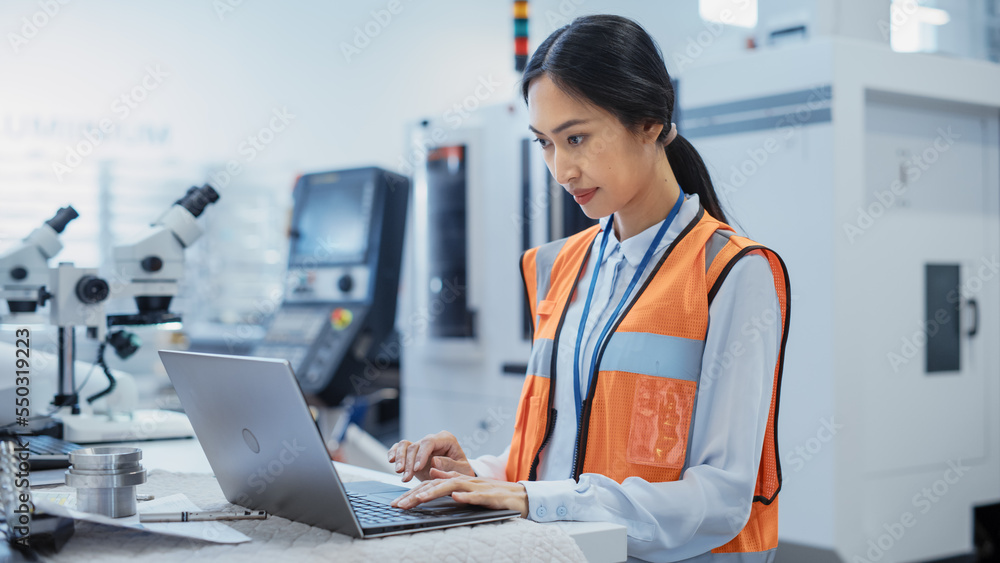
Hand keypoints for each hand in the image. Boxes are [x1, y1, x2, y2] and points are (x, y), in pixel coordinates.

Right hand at [387, 431, 474, 482]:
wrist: (458, 476)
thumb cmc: (462, 471)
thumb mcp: (462, 470)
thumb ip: (450, 465)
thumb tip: (434, 461)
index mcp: (446, 439)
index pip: (429, 442)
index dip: (421, 454)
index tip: (417, 468)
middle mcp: (432, 440)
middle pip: (415, 446)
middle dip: (409, 462)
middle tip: (406, 478)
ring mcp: (422, 446)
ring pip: (405, 446)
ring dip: (400, 459)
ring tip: (399, 472)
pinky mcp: (414, 452)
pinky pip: (400, 448)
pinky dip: (394, 453)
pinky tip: (390, 461)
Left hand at [391, 468, 527, 516]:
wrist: (521, 497)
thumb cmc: (495, 495)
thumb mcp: (470, 487)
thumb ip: (452, 478)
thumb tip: (433, 472)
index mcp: (459, 480)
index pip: (432, 485)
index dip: (413, 493)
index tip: (397, 503)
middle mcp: (466, 481)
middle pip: (437, 485)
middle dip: (416, 495)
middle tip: (399, 505)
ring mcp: (478, 488)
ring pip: (453, 487)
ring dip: (435, 492)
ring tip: (419, 499)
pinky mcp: (491, 496)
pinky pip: (477, 496)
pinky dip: (466, 496)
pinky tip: (455, 498)